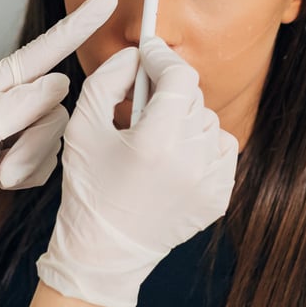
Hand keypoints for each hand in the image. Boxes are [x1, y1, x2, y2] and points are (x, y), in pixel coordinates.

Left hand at [0, 0, 118, 268]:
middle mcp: (11, 100)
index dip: (79, 26)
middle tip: (3, 161)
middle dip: (37, 141)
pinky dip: (29, 175)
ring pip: (56, 137)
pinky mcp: (21, 154)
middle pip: (58, 106)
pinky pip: (49, 161)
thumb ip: (22, 103)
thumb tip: (61, 81)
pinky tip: (2, 179)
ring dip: (29, 162)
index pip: (48, 49)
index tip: (106, 1)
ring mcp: (18, 128)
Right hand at [36, 38, 239, 306]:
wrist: (104, 253)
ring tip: (157, 140)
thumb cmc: (88, 189)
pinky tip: (175, 160)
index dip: (162, 58)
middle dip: (168, 93)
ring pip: (210, 123)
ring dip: (185, 121)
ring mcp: (210, 182)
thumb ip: (108, 79)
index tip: (149, 52)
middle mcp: (191, 160)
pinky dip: (202, 147)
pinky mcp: (219, 198)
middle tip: (143, 105)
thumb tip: (136, 57)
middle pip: (193, 97)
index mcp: (157, 140)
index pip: (179, 76)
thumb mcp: (82, 126)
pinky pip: (223, 152)